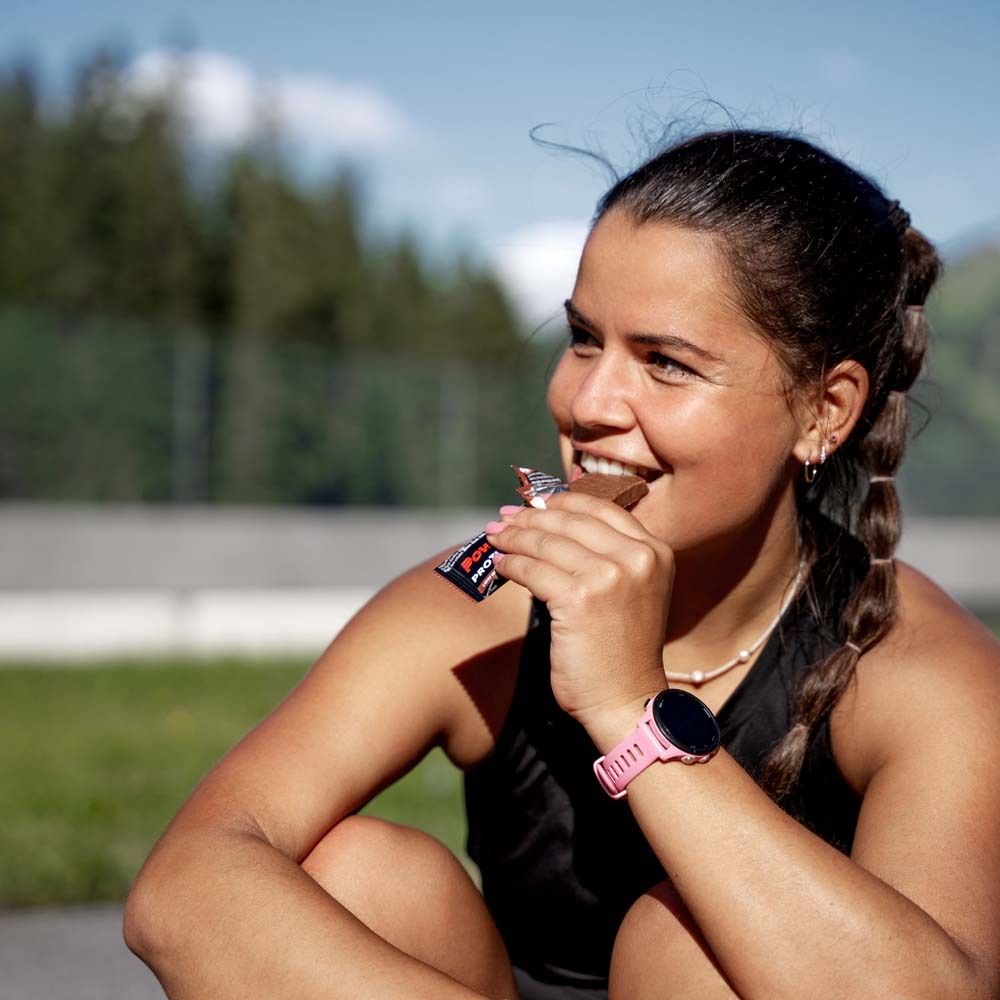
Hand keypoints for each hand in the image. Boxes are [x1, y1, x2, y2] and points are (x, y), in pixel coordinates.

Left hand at [485, 491, 673, 733]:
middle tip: (503, 518)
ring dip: (514, 538)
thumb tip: (552, 521)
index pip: (602, 508)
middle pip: (571, 520)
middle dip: (530, 517)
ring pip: (546, 542)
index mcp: (655, 551)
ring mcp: (609, 576)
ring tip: (494, 538)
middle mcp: (637, 558)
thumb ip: (607, 556)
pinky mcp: (579, 598)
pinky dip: (510, 565)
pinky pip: (532, 570)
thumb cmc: (622, 651)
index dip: (562, 501)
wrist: (627, 701)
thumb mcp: (633, 591)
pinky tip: (500, 566)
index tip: (535, 503)